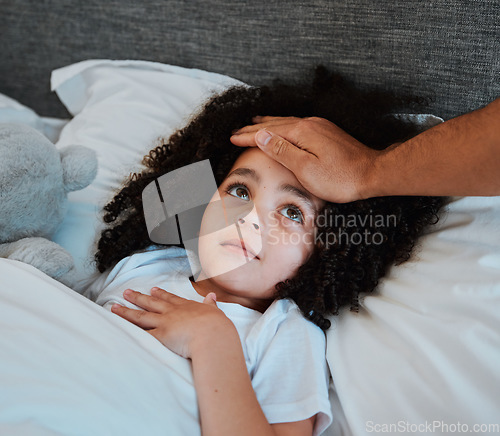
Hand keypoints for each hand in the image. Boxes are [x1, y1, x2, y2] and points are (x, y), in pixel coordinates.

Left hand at [111, 288, 231, 358]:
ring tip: (114, 307)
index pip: (170, 299)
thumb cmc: (216, 326)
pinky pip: (141, 335)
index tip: (152, 290)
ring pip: (141, 316)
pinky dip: (129, 333)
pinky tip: (119, 330)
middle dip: (138, 298)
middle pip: (151, 304)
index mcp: (186, 307)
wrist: (213, 335)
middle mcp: (173, 313)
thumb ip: (211, 305)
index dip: (160, 294)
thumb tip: (211, 297)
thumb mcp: (215, 312)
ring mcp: (165, 323)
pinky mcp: (160, 336)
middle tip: (127, 293)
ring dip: (126, 312)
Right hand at [231, 116, 381, 202]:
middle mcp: (309, 124)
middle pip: (275, 124)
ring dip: (268, 123)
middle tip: (237, 131)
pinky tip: (283, 128)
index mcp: (301, 132)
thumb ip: (282, 150)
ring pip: (286, 122)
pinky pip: (297, 125)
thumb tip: (261, 135)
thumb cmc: (340, 178)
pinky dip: (283, 126)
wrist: (373, 174)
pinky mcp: (327, 132)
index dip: (248, 136)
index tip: (232, 138)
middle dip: (254, 128)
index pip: (267, 132)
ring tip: (255, 122)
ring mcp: (320, 126)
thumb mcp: (306, 169)